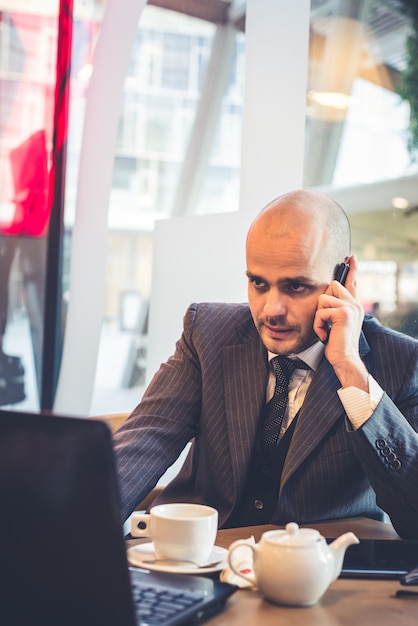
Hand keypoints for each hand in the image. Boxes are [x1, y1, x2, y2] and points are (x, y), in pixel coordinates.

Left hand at [313, 255, 368, 389]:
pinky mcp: (344, 313)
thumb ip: (333, 310)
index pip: (352, 282)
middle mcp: (354, 304)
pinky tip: (325, 335)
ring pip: (322, 299)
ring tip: (325, 330)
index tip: (351, 257)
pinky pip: (320, 311)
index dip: (352, 269)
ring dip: (318, 317)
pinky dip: (318, 325)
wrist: (343, 359)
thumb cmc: (336, 344)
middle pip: (332, 285)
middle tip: (326, 321)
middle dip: (322, 303)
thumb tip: (325, 298)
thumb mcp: (334, 324)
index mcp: (353, 305)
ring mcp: (351, 307)